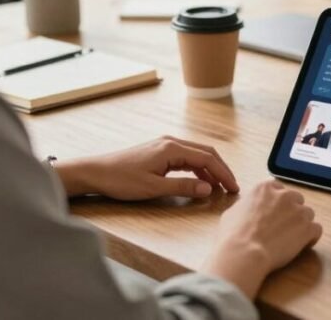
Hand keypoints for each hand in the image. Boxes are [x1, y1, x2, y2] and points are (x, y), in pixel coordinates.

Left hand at [53, 136, 238, 199]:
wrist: (96, 172)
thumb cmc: (121, 180)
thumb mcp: (154, 188)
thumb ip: (183, 187)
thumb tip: (208, 189)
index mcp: (172, 148)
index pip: (208, 159)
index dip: (224, 174)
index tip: (234, 188)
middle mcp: (171, 142)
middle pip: (206, 153)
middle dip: (221, 170)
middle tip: (232, 187)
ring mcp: (165, 145)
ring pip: (197, 155)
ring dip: (210, 169)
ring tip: (219, 187)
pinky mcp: (159, 151)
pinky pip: (186, 158)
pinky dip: (197, 169)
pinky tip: (200, 181)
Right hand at [201, 181, 322, 298]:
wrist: (243, 252)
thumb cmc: (233, 236)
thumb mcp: (232, 212)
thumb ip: (247, 206)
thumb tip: (249, 209)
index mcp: (265, 188)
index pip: (279, 189)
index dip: (278, 202)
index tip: (275, 213)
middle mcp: (284, 195)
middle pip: (296, 199)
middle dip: (291, 212)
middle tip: (282, 227)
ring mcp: (298, 211)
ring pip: (308, 214)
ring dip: (302, 224)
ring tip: (290, 239)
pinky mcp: (308, 228)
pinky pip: (316, 229)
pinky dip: (311, 237)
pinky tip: (302, 245)